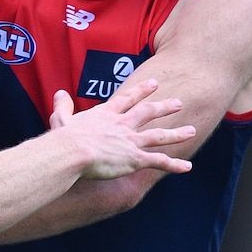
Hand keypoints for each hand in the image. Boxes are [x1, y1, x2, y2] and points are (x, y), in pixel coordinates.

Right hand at [49, 79, 195, 178]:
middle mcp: (122, 124)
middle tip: (178, 102)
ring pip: (159, 136)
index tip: (154, 83)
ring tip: (191, 130)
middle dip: (164, 107)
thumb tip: (59, 93)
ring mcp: (131, 141)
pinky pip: (158, 162)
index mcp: (106, 114)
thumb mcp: (61, 118)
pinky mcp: (135, 159)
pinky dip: (173, 165)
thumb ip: (62, 105)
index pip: (128, 99)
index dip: (142, 90)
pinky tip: (187, 168)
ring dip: (176, 134)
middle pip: (148, 112)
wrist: (72, 152)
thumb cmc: (64, 138)